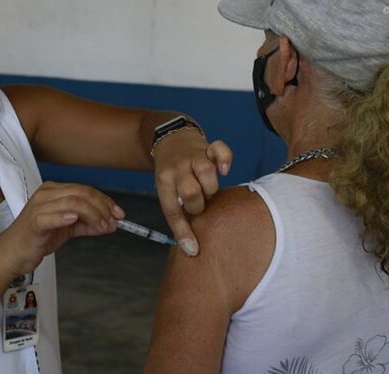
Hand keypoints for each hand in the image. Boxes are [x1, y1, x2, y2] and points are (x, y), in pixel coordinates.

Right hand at [0, 181, 123, 275]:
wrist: (12, 253)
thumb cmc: (37, 238)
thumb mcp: (68, 229)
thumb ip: (88, 225)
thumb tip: (112, 224)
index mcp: (54, 191)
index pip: (85, 190)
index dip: (105, 201)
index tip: (119, 214)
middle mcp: (46, 194)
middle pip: (81, 193)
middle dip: (102, 207)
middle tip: (113, 221)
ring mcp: (38, 206)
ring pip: (72, 202)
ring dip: (92, 214)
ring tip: (102, 226)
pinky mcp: (33, 222)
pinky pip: (50, 216)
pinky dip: (65, 217)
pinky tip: (74, 221)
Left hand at [153, 131, 232, 255]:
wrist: (171, 139)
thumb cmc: (172, 174)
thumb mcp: (167, 190)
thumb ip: (178, 210)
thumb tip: (190, 245)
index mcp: (164, 182)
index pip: (172, 210)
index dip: (182, 232)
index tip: (192, 249)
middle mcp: (178, 169)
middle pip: (189, 191)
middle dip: (197, 205)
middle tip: (199, 204)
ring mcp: (194, 157)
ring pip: (205, 171)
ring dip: (210, 187)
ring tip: (208, 190)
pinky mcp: (209, 147)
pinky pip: (220, 149)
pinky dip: (225, 160)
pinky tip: (224, 170)